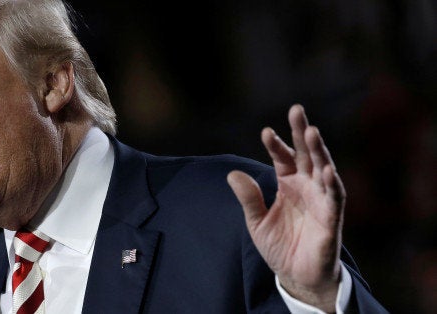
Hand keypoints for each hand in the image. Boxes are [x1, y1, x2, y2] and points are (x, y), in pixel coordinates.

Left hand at [227, 104, 344, 311]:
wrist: (296, 276)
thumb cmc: (279, 246)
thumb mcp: (256, 221)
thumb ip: (248, 198)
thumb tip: (232, 173)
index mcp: (288, 184)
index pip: (282, 157)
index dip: (275, 144)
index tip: (265, 132)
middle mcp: (306, 186)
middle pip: (306, 153)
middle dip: (302, 132)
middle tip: (297, 109)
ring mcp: (320, 199)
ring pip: (323, 169)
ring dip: (319, 151)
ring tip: (312, 132)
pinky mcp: (331, 218)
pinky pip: (334, 197)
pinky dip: (331, 182)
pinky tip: (325, 168)